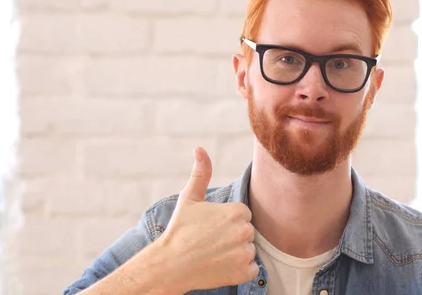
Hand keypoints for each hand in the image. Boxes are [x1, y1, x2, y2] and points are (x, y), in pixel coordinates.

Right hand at [154, 147, 258, 291]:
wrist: (169, 266)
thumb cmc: (179, 231)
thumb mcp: (189, 198)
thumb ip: (201, 173)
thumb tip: (199, 148)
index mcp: (237, 211)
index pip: (243, 215)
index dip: (228, 221)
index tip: (212, 227)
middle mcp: (244, 231)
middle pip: (247, 232)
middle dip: (233, 236)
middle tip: (211, 241)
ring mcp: (245, 253)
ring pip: (249, 249)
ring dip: (236, 253)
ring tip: (215, 254)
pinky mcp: (244, 272)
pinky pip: (252, 268)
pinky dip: (240, 270)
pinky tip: (221, 266)